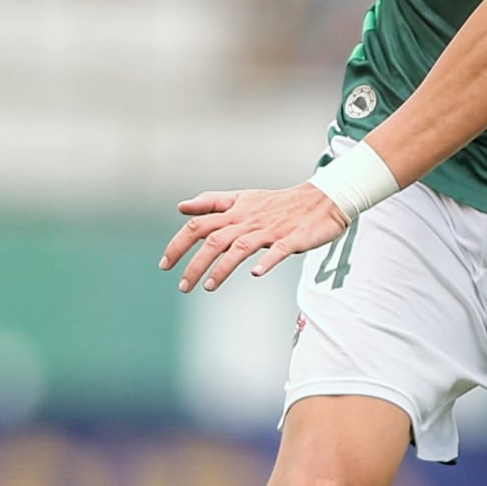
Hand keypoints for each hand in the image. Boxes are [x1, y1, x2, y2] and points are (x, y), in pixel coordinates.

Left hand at [160, 183, 348, 293]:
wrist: (322, 200)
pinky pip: (278, 250)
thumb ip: (211, 202)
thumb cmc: (278, 203)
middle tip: (182, 286)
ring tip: (208, 287)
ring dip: (222, 267)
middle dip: (195, 262)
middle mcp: (248, 220)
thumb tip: (181, 207)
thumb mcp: (242, 198)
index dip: (179, 243)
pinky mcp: (292, 238)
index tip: (164, 264)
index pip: (199, 224)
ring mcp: (270, 230)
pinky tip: (255, 274)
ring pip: (240, 247)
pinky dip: (267, 261)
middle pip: (214, 239)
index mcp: (234, 211)